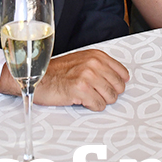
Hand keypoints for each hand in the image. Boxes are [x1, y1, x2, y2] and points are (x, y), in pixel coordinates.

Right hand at [0, 49, 128, 110]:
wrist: (38, 78)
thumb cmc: (58, 72)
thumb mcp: (82, 61)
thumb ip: (101, 67)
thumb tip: (121, 79)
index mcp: (96, 56)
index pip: (123, 73)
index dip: (117, 83)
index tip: (108, 86)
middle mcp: (94, 63)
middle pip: (118, 87)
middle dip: (109, 93)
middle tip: (95, 92)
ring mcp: (88, 76)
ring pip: (111, 98)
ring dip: (100, 100)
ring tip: (87, 96)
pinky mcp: (81, 90)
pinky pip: (99, 105)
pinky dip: (92, 106)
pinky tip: (81, 100)